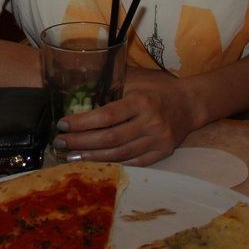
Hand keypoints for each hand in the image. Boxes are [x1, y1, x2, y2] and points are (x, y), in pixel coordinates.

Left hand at [53, 68, 199, 165]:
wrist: (188, 105)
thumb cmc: (154, 93)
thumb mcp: (135, 85)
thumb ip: (111, 91)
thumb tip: (77, 99)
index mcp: (141, 102)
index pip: (106, 116)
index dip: (82, 122)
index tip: (62, 124)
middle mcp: (150, 122)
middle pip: (110, 138)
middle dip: (81, 142)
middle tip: (60, 143)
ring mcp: (157, 141)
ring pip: (119, 154)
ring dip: (92, 156)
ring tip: (71, 155)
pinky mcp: (162, 154)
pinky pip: (133, 163)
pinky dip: (112, 163)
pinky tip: (95, 163)